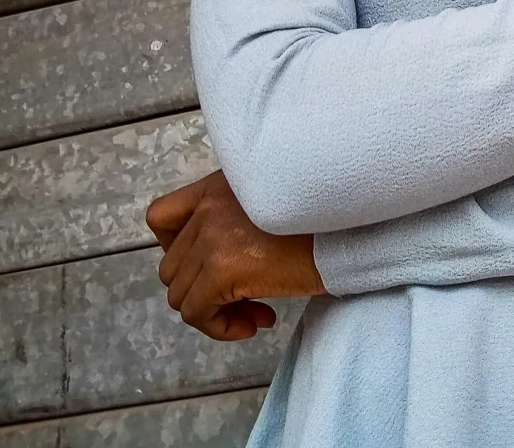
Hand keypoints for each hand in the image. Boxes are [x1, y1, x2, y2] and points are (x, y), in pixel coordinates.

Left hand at [146, 170, 325, 340]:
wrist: (352, 229)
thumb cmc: (326, 220)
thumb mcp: (272, 204)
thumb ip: (236, 218)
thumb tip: (215, 267)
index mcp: (219, 186)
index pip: (162, 216)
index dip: (176, 250)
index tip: (208, 266)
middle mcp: (209, 206)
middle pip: (172, 266)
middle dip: (204, 291)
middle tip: (247, 302)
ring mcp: (211, 237)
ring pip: (181, 294)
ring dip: (215, 312)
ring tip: (256, 314)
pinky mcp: (221, 270)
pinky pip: (197, 314)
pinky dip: (221, 327)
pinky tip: (257, 322)